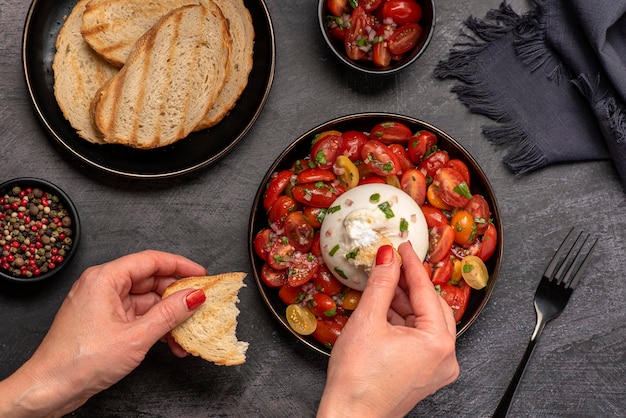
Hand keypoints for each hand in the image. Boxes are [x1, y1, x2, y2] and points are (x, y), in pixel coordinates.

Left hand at [0, 250, 206, 417]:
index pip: (151, 260)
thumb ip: (169, 313)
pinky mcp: (105, 322)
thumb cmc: (80, 361)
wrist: (48, 390)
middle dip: (177, 296)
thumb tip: (194, 296)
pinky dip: (155, 327)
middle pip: (150, 281)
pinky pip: (137, 316)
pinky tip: (171, 342)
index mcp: (105, 278)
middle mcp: (103, 286)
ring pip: (146, 301)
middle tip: (200, 305)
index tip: (202, 275)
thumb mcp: (135, 336)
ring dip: (168, 317)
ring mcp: (104, 304)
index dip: (180, 266)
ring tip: (187, 332)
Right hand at [317, 242, 459, 417]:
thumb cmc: (358, 379)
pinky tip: (385, 311)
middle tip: (391, 264)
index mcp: (438, 343)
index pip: (426, 291)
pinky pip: (420, 339)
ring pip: (425, 322)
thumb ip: (382, 283)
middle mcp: (446, 357)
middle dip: (409, 284)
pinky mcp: (425, 375)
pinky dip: (404, 323)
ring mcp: (437, 368)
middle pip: (431, 306)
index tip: (401, 246)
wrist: (349, 417)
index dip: (411, 265)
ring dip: (404, 303)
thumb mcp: (368, 320)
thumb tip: (387, 257)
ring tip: (383, 287)